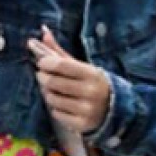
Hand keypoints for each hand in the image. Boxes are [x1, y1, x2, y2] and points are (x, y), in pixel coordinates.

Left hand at [29, 28, 110, 143]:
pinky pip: (56, 114)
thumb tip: (43, 31)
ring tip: (54, 90)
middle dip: (43, 78)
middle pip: (53, 83)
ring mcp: (86, 110)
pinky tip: (62, 104)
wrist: (115, 110)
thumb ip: (59, 51)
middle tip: (43, 75)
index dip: (46, 63)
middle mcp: (90, 92)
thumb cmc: (92, 83)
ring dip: (48, 93)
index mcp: (92, 74)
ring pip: (52, 99)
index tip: (41, 63)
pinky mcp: (81, 124)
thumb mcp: (80, 67)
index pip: (61, 65)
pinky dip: (55, 108)